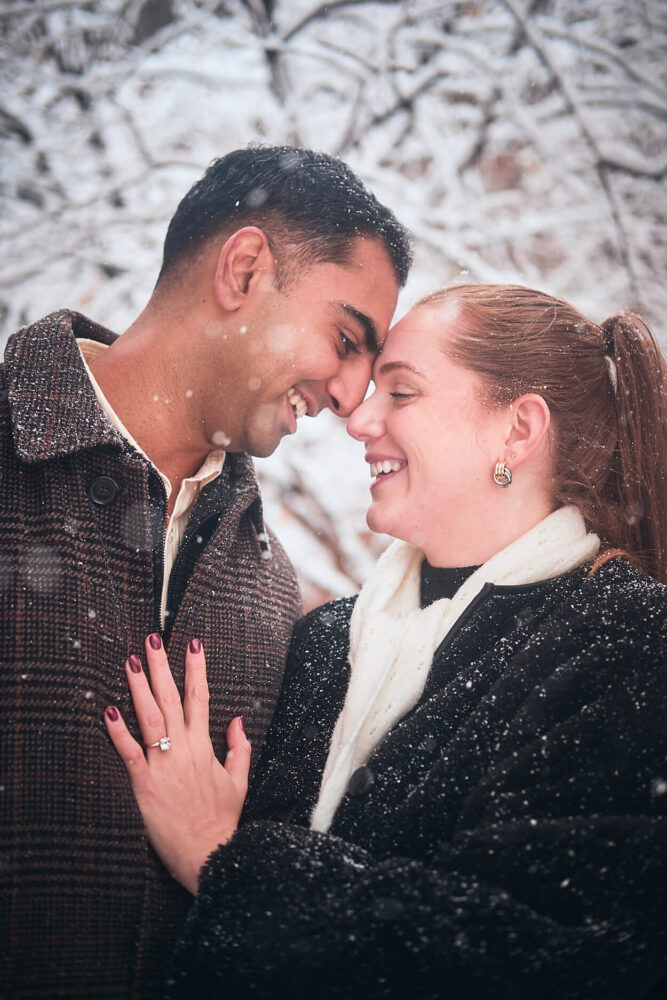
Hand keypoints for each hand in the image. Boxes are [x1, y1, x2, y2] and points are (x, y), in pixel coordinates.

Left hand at [104, 636, 250, 894]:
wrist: (209, 854)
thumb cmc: (223, 821)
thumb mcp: (239, 782)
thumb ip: (239, 748)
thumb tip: (238, 721)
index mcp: (205, 746)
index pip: (200, 698)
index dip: (196, 670)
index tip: (193, 645)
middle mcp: (184, 749)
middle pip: (171, 699)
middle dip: (161, 667)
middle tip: (151, 640)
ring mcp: (163, 764)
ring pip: (149, 717)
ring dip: (139, 687)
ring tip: (130, 662)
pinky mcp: (145, 784)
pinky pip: (129, 752)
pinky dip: (118, 731)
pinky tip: (109, 710)